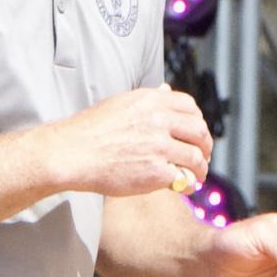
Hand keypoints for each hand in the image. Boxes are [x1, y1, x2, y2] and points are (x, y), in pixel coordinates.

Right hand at [46, 85, 213, 195]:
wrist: (71, 153)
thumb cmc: (89, 130)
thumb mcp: (119, 103)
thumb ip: (147, 100)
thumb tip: (166, 90)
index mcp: (150, 101)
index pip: (190, 106)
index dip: (196, 121)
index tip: (194, 133)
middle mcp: (158, 120)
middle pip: (199, 131)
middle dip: (205, 146)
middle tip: (201, 156)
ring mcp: (159, 146)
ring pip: (196, 157)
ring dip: (200, 168)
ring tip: (195, 176)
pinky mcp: (156, 171)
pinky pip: (183, 178)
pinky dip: (185, 184)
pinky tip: (180, 186)